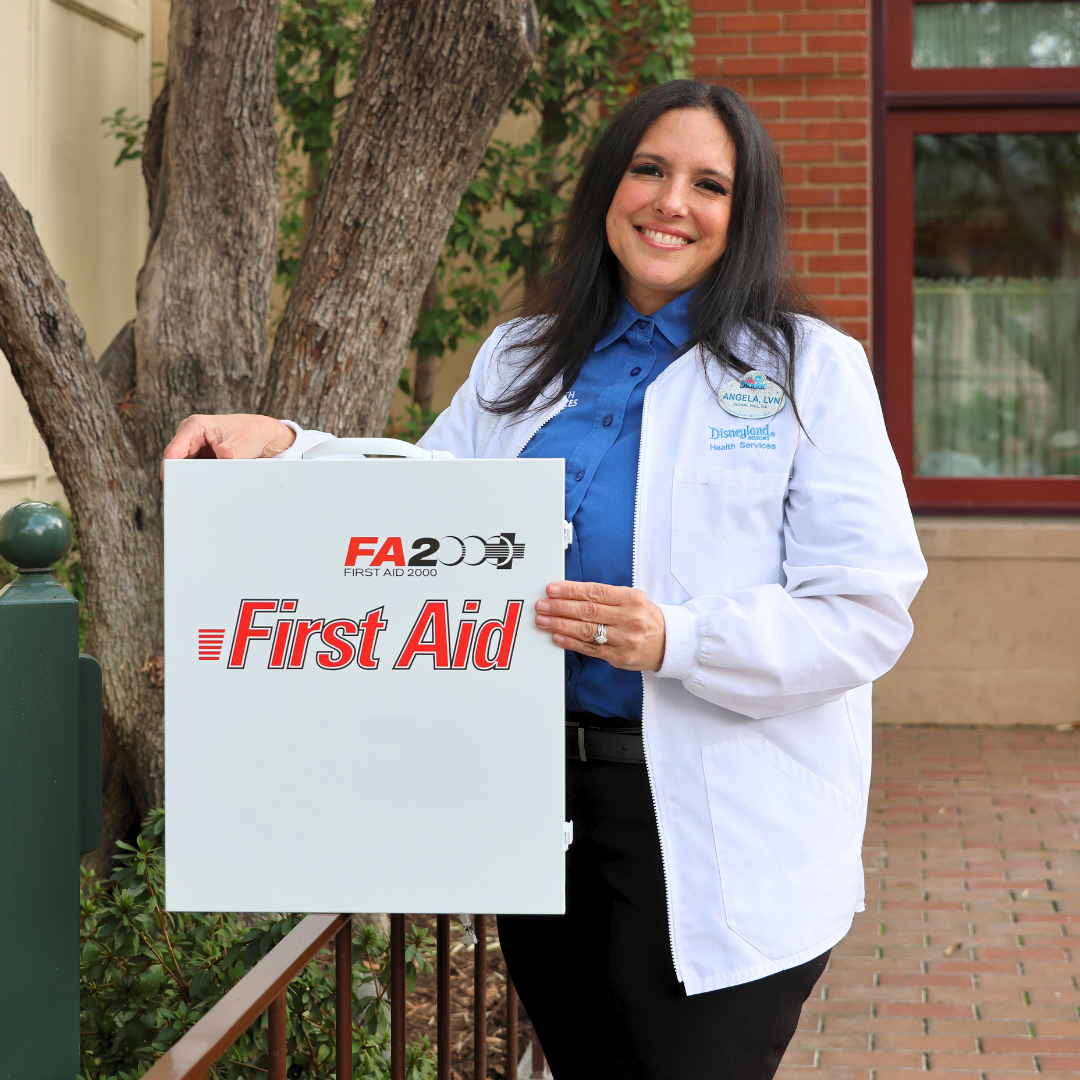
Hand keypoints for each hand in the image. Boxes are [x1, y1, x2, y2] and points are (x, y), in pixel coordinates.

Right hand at [160, 414, 295, 478]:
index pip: (173, 451)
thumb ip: (230, 451)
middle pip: (176, 461)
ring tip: (200, 490)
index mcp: (195, 426)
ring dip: (190, 478)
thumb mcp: (242, 443)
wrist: (263, 435)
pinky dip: (198, 477)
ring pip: (184, 467)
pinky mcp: (200, 455)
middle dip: (181, 476)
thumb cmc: (252, 433)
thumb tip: (222, 458)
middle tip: (189, 493)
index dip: (170, 470)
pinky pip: (193, 469)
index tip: (175, 486)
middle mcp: (190, 435)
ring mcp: (194, 445)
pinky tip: (207, 486)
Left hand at [535, 581, 665, 671]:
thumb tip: (570, 593)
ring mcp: (624, 640)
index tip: (552, 589)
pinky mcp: (619, 657)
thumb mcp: (632, 598)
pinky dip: (570, 643)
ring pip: (586, 631)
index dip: (571, 590)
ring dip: (560, 625)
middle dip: (560, 607)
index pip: (595, 592)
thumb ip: (604, 596)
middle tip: (542, 605)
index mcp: (632, 599)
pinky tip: (557, 637)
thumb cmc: (644, 617)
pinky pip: (590, 649)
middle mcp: (629, 619)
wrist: (667, 643)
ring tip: (544, 620)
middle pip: (588, 611)